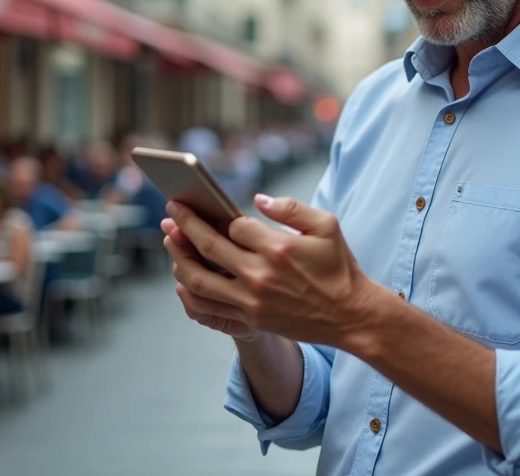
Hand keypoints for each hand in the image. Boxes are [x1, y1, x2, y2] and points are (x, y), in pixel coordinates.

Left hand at [164, 195, 381, 347]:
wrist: (350, 315)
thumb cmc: (338, 267)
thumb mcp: (326, 225)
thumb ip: (291, 207)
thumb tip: (257, 199)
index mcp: (278, 248)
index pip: (235, 225)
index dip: (223, 216)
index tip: (211, 206)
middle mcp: (260, 275)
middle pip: (208, 247)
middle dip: (185, 225)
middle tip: (170, 210)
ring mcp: (252, 301)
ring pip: (199, 279)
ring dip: (179, 258)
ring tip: (170, 241)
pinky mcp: (250, 319)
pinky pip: (208, 308)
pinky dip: (189, 293)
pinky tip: (182, 278)